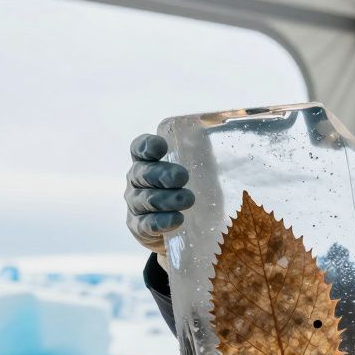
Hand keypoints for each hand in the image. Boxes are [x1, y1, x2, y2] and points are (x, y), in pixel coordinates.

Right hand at [124, 133, 194, 255]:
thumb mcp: (197, 167)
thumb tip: (219, 124)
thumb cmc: (190, 189)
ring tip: (188, 199)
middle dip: (162, 174)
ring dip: (166, 199)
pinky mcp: (140, 228)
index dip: (147, 145)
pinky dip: (161, 222)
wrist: (183, 231)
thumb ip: (203, 148)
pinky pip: (147, 225)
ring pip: (145, 200)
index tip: (163, 146)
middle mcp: (136, 181)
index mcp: (147, 161)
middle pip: (141, 173)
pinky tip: (177, 219)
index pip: (139, 148)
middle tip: (183, 176)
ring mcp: (135, 205)